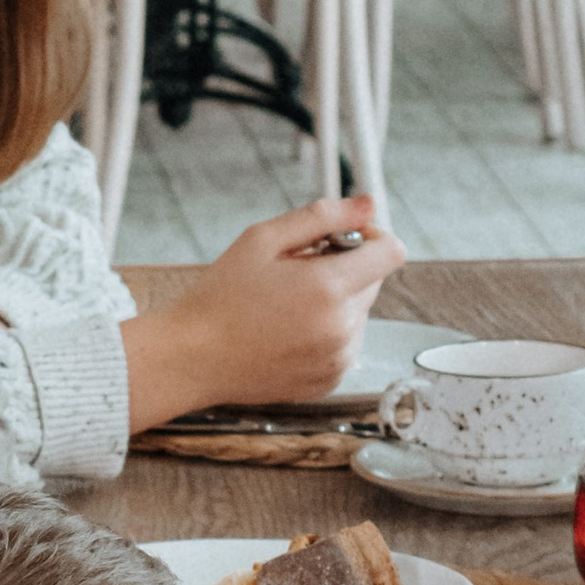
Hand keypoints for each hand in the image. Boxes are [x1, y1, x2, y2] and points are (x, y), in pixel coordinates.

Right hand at [121, 194, 407, 426]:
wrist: (192, 358)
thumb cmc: (220, 298)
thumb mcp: (263, 239)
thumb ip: (322, 216)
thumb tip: (367, 204)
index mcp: (328, 288)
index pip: (392, 252)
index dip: (371, 237)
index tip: (342, 239)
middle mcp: (342, 328)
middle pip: (373, 281)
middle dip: (343, 270)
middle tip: (293, 274)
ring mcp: (338, 359)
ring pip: (359, 314)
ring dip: (334, 303)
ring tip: (284, 307)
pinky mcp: (329, 380)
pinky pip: (345, 344)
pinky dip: (326, 333)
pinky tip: (286, 333)